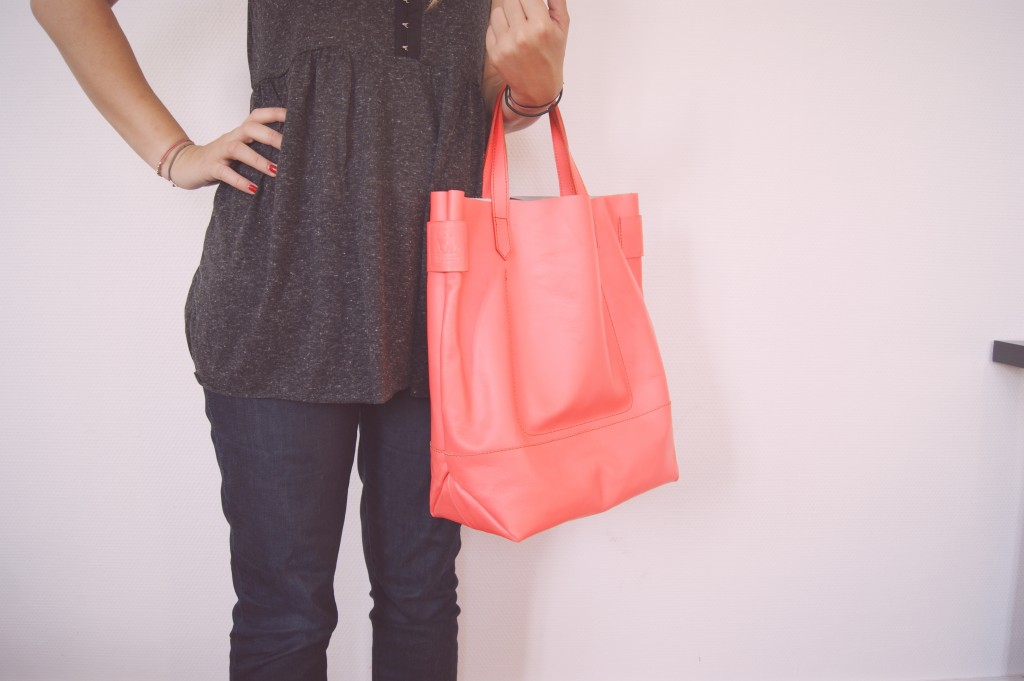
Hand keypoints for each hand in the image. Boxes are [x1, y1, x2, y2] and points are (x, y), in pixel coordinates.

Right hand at [167, 107, 286, 194]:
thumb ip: (258, 146)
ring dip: (258, 160)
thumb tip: (290, 153)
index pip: (257, 116)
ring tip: (275, 171)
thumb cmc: (221, 158)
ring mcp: (220, 152)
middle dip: (270, 136)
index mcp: (240, 132)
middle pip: (250, 128)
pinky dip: (239, 181)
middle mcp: (231, 138)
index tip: (293, 116)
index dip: (274, 113)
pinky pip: (225, 172)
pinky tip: (253, 189)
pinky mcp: (211, 167)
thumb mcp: (240, 149)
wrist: (186, 165)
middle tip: (290, 148)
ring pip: (238, 149)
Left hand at [485, 0, 568, 106]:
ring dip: (506, 17)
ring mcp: (506, 45)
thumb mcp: (562, 27)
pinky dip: (499, 31)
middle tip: (524, 17)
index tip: (528, 4)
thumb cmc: (551, 54)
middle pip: (510, 1)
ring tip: (517, 28)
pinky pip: (490, 28)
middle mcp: (522, 35)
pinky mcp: (495, 54)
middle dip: (517, 6)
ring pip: (497, 13)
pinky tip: (510, 41)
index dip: (527, 0)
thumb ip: (557, 0)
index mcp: (541, 26)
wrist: (538, 88)